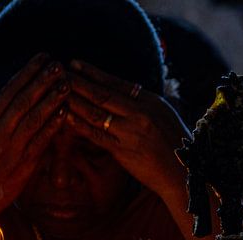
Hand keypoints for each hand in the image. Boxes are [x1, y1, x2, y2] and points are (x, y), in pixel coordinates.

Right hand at [0, 53, 70, 216]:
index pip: (10, 90)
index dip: (28, 73)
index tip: (42, 58)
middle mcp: (0, 132)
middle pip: (25, 101)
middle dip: (43, 81)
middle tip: (59, 65)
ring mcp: (13, 148)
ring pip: (35, 118)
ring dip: (52, 100)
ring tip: (67, 84)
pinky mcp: (25, 165)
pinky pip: (41, 141)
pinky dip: (53, 126)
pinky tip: (65, 112)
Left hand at [65, 59, 191, 200]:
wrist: (185, 173)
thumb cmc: (174, 145)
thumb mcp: (164, 116)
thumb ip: (143, 104)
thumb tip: (124, 92)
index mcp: (151, 101)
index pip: (117, 83)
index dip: (94, 72)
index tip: (76, 63)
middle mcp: (141, 113)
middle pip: (103, 94)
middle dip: (78, 82)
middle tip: (58, 73)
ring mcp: (131, 132)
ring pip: (96, 112)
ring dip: (74, 101)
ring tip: (57, 92)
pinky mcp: (124, 151)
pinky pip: (96, 134)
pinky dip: (79, 124)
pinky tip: (65, 117)